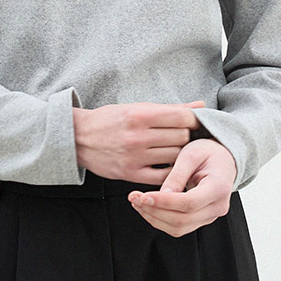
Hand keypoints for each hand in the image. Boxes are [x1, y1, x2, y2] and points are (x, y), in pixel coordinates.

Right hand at [73, 100, 207, 183]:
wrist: (78, 138)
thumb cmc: (111, 119)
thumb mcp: (137, 107)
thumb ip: (171, 108)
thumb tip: (201, 104)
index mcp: (140, 114)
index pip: (182, 118)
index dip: (193, 120)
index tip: (191, 123)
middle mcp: (138, 136)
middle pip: (181, 137)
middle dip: (185, 136)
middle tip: (182, 136)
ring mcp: (134, 157)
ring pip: (175, 156)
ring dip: (178, 153)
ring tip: (173, 149)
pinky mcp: (130, 174)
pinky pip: (162, 175)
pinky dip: (169, 170)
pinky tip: (167, 164)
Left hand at [127, 138, 237, 235]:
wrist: (222, 159)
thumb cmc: (207, 152)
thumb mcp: (191, 154)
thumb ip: (177, 175)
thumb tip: (160, 196)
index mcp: (219, 187)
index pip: (188, 203)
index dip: (163, 202)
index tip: (142, 196)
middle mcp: (218, 206)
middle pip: (182, 219)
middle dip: (154, 211)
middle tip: (133, 197)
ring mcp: (210, 216)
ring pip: (179, 228)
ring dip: (154, 218)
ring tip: (137, 202)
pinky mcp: (201, 219)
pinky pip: (179, 227)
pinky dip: (160, 220)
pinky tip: (147, 207)